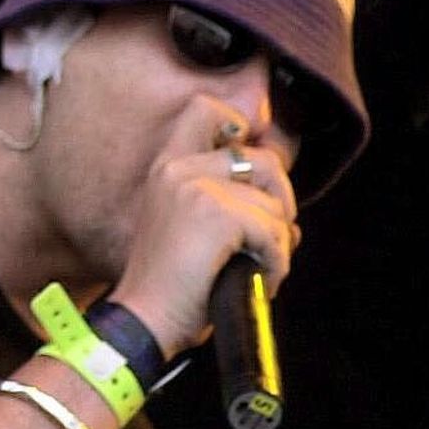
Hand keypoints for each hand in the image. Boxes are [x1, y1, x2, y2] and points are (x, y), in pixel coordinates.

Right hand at [106, 100, 300, 358]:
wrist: (146, 318)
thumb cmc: (171, 285)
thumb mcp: (188, 227)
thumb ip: (223, 200)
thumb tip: (282, 203)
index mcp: (167, 168)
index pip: (206, 110)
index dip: (240, 125)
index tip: (249, 165)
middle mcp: (179, 169)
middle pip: (265, 159)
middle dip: (282, 201)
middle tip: (268, 238)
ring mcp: (197, 189)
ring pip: (276, 204)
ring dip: (279, 243)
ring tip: (253, 267)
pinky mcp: (216, 215)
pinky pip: (276, 233)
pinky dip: (277, 264)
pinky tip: (255, 279)